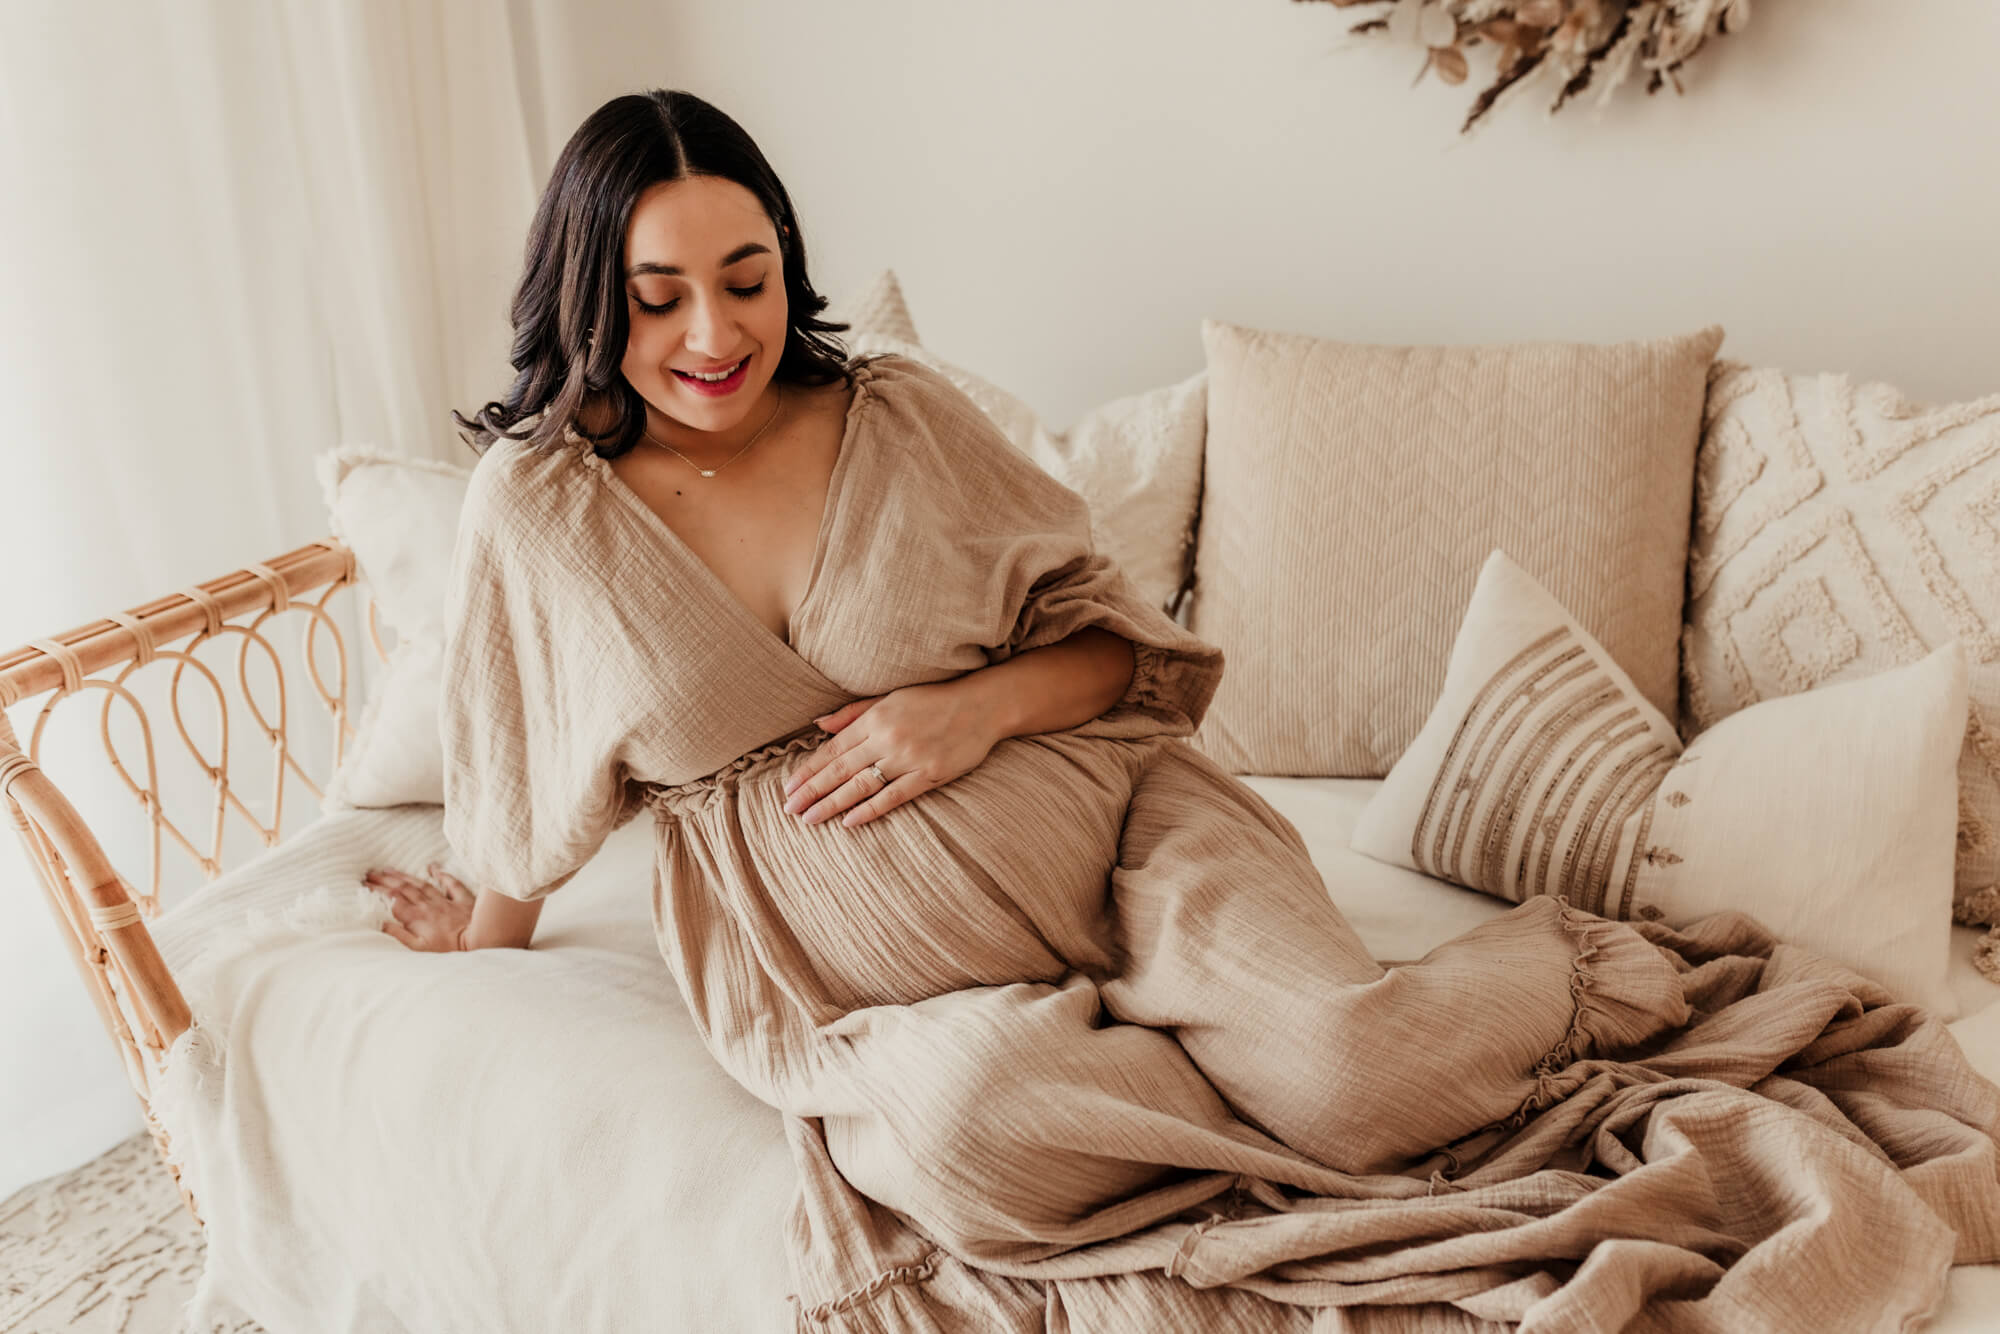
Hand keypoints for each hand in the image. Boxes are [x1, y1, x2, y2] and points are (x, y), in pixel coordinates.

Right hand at [366, 861, 473, 951]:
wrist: (478, 943)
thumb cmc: (448, 950)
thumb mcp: (418, 948)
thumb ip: (399, 935)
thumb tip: (382, 924)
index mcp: (416, 917)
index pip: (392, 899)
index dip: (378, 890)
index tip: (365, 883)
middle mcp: (428, 905)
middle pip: (403, 888)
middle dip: (386, 879)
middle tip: (371, 872)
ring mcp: (445, 901)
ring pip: (421, 884)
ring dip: (405, 876)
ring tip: (390, 869)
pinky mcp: (462, 901)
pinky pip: (451, 883)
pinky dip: (441, 874)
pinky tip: (432, 867)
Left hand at [782, 680, 999, 828]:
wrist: (983, 706)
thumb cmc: (935, 699)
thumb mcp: (891, 697)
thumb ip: (853, 713)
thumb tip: (818, 725)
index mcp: (876, 718)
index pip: (834, 749)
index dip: (809, 770)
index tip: (789, 787)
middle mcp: (888, 738)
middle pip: (841, 770)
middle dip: (812, 791)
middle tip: (789, 809)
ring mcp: (909, 758)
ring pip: (861, 786)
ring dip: (832, 804)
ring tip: (810, 819)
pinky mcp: (929, 776)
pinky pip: (893, 797)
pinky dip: (869, 810)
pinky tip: (848, 822)